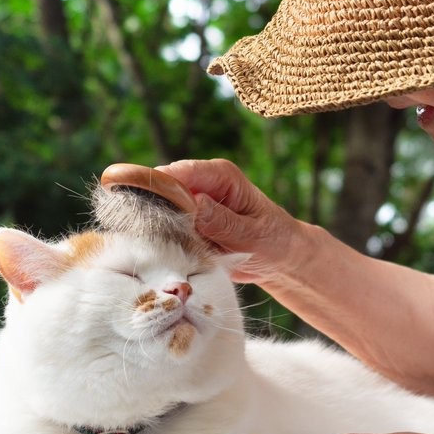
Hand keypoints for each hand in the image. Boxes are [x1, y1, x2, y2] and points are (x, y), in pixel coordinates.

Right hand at [157, 159, 305, 283]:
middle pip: (162, 190)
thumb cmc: (275, 241)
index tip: (153, 214)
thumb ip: (223, 222)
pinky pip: (165, 230)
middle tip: (158, 241)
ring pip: (159, 211)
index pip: (181, 172)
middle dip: (156, 213)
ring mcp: (192, 205)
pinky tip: (172, 257)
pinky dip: (166, 243)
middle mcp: (203, 185)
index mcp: (221, 176)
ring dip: (159, 232)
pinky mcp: (188, 224)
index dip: (161, 189)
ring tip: (169, 252)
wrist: (281, 261)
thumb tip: (195, 203)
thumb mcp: (252, 235)